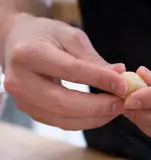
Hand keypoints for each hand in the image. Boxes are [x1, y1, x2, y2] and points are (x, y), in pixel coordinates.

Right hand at [3, 14, 127, 129]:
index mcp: (28, 54)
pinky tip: (102, 114)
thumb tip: (121, 76)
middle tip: (122, 103)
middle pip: (65, 103)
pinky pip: (63, 123)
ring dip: (95, 118)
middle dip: (98, 106)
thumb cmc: (46, 36)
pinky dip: (86, 121)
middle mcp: (20, 81)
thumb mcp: (69, 36)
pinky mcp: (32, 113)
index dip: (99, 80)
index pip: (71, 71)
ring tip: (116, 109)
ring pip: (65, 119)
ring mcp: (24, 101)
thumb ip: (93, 59)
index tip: (124, 85)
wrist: (17, 43)